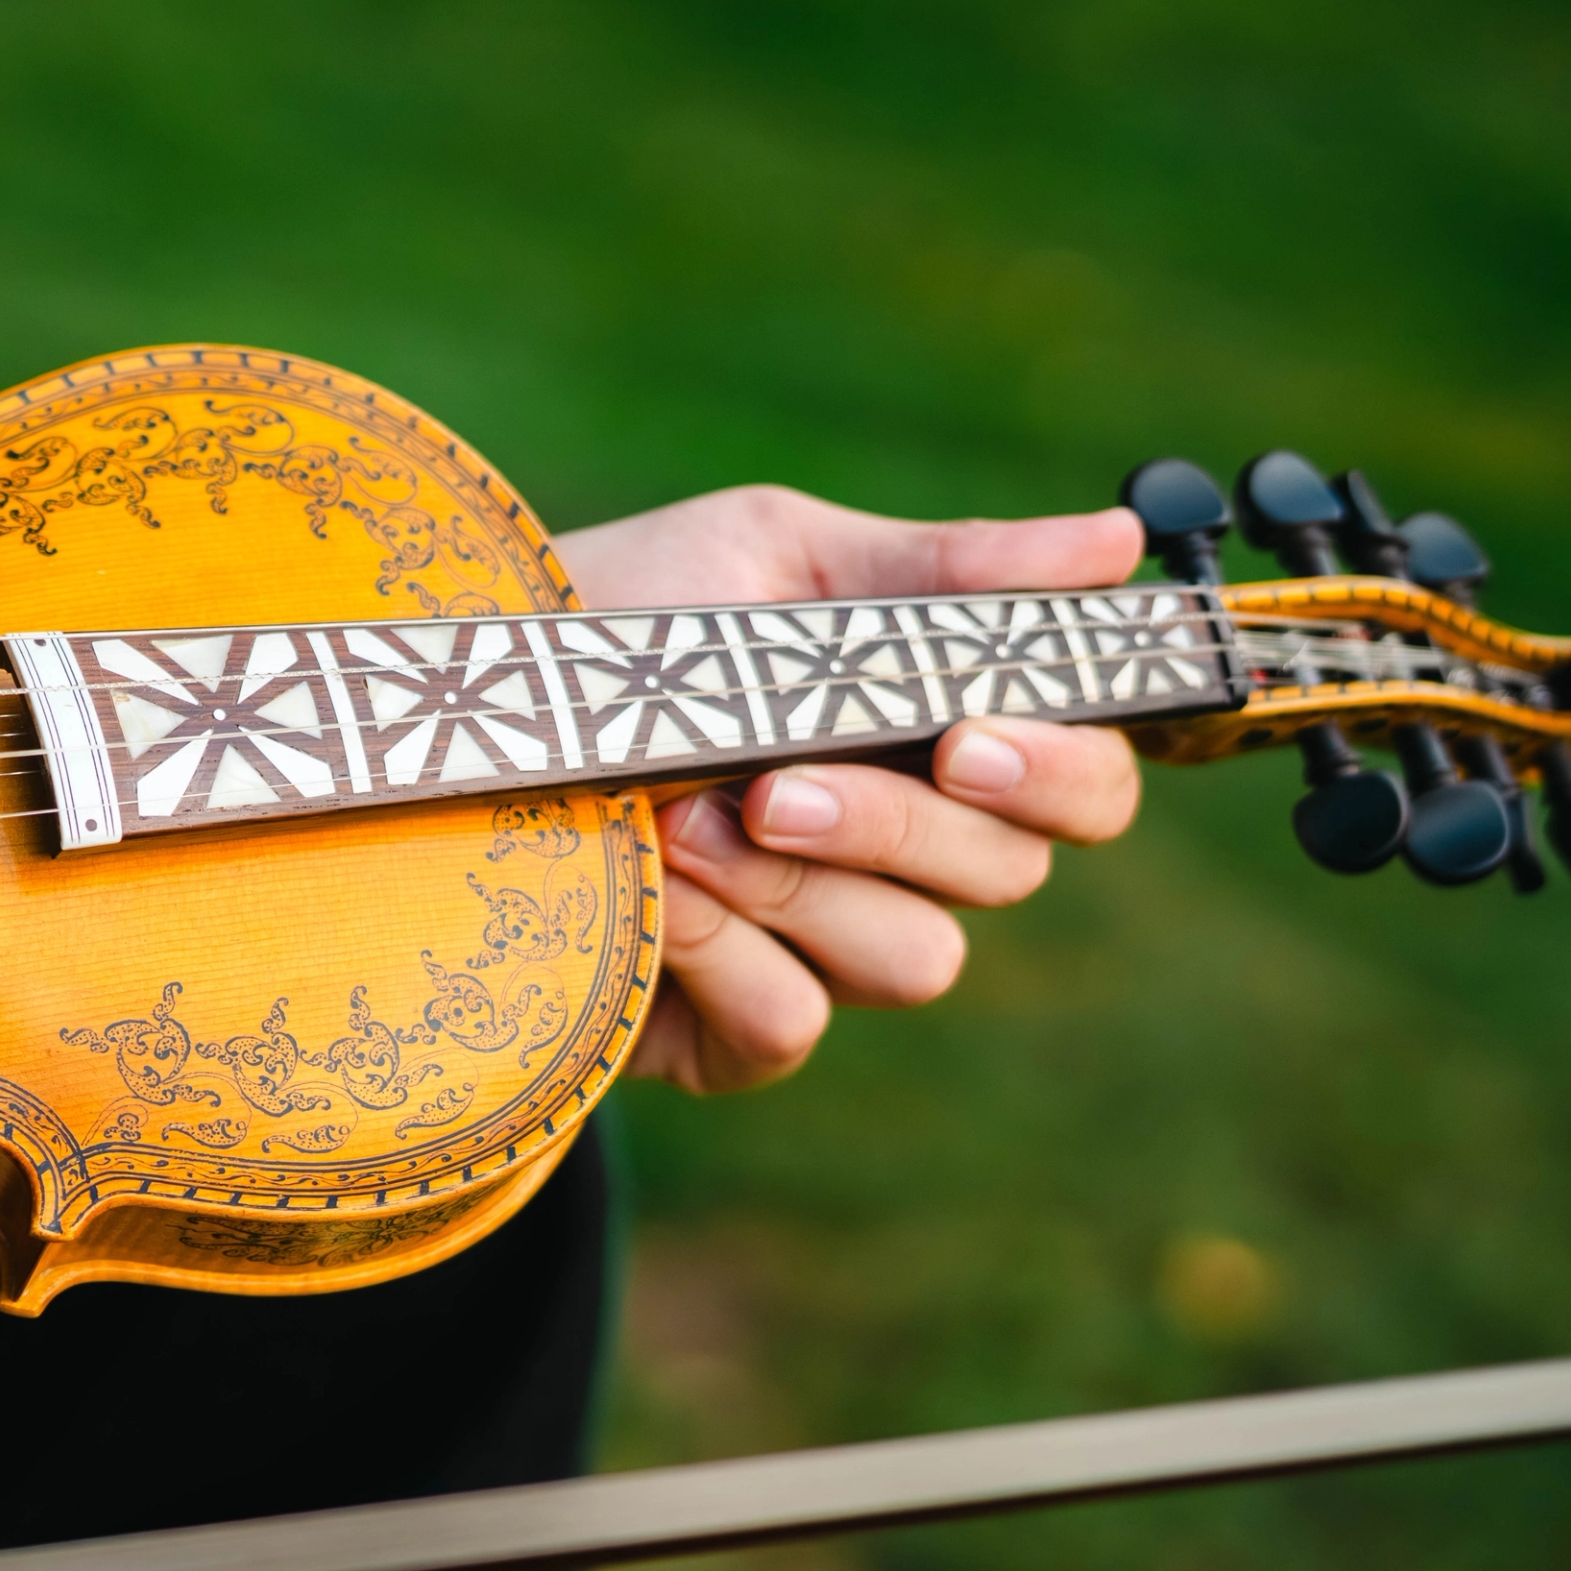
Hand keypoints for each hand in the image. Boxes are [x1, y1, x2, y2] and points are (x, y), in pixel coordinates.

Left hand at [548, 486, 1148, 1093]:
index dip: (1063, 774)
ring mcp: (819, 948)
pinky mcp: (730, 1031)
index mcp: (934, 739)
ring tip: (678, 818)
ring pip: (914, 958)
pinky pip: (795, 1021)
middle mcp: (899, 856)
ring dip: (799, 886)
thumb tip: (1116, 539)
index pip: (1082, 789)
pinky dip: (726, 954)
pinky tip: (649, 890)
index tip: (968, 738)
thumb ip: (939, 568)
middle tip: (775, 781)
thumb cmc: (616, 621)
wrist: (454, 714)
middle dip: (896, 827)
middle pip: (1006, 877)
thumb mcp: (766, 558)